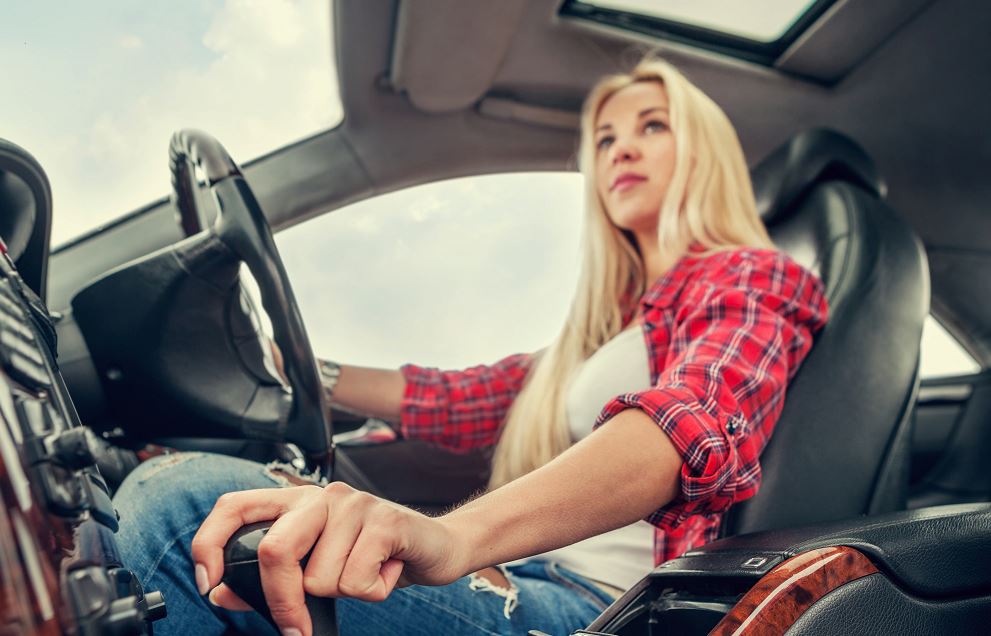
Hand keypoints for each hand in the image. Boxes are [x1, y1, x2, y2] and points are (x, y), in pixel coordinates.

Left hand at [191, 482, 467, 635]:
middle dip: (283, 602)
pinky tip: (385, 574)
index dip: (211, 543)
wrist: (436, 547)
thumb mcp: (317, 566)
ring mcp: (354, 504)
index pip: (235, 506)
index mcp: (295, 502)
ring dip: (343, 593)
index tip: (210, 584)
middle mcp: (320, 496)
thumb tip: (223, 591)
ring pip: (320, 577)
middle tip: (297, 629)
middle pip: (275, 551)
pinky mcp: (386, 520)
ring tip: (365, 575)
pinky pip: (357, 580)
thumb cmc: (371, 558)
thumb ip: (270, 578)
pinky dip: (372, 592)